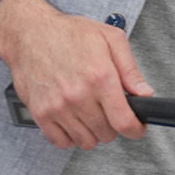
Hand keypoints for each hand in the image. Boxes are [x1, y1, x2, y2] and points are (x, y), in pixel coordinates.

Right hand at [0, 0, 154, 149]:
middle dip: (113, 125)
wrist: (30, 32)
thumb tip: (145, 93)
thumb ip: (130, 69)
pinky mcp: (40, 113)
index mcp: (100, 77)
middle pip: (107, 134)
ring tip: (90, 113)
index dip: (135, 129)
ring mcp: (58, 107)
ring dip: (92, 132)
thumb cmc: (68, 33)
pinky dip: (70, 136)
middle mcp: (78, 95)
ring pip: (86, 142)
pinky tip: (73, 121)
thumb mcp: (110, 39)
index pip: (124, 122)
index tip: (136, 127)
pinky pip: (61, 142)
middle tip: (108, 110)